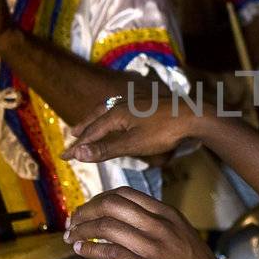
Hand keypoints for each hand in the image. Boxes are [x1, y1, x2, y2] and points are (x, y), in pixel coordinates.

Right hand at [62, 88, 202, 164]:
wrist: (193, 115)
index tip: (64, 157)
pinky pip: (123, 107)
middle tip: (72, 136)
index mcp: (116, 114)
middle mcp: (123, 104)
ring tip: (92, 124)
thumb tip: (78, 153)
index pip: (91, 133)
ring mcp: (137, 101)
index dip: (77, 147)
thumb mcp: (133, 145)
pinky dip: (114, 114)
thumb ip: (106, 150)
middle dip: (85, 127)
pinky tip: (121, 118)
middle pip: (98, 116)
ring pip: (110, 110)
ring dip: (98, 118)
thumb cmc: (164, 132)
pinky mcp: (148, 102)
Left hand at [65, 186, 238, 258]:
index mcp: (168, 214)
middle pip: (111, 204)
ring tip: (72, 238)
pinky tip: (82, 251)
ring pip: (106, 226)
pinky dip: (90, 249)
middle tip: (73, 222)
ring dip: (82, 230)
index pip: (125, 194)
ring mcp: (154, 247)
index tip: (88, 210)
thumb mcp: (183, 237)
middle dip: (85, 211)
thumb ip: (157, 227)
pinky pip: (110, 253)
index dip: (99, 199)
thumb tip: (126, 227)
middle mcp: (160, 225)